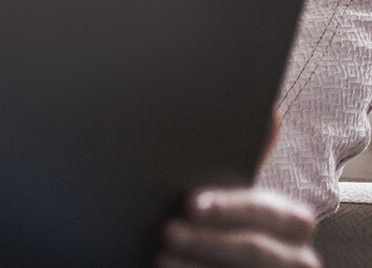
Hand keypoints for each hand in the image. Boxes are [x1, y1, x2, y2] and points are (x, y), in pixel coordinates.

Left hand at [158, 188, 319, 267]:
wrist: (232, 260)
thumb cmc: (225, 234)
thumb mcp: (230, 219)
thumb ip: (217, 208)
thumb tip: (187, 202)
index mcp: (294, 226)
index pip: (268, 211)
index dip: (229, 207)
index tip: (190, 204)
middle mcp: (301, 260)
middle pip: (256, 249)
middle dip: (209, 241)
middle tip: (168, 232)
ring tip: (161, 259)